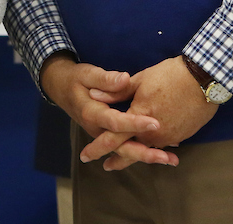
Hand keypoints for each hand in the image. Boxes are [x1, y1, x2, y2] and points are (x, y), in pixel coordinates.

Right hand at [40, 54, 176, 169]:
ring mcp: (102, 134)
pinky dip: (143, 150)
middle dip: (144, 153)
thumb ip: (106, 78)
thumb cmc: (76, 79)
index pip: (115, 122)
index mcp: (91, 113)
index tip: (155, 123)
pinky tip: (164, 152)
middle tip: (166, 157)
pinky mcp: (108, 135)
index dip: (135, 124)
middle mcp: (97, 129)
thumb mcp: (87, 73)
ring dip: (147, 156)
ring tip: (171, 159)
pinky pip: (125, 146)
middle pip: (121, 146)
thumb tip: (124, 79)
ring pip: (124, 151)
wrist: (61, 88)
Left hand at [82, 56, 215, 169]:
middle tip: (107, 166)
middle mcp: (153, 133)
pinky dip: (155, 146)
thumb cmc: (169, 75)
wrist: (203, 80)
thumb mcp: (139, 80)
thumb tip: (93, 96)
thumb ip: (116, 92)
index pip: (113, 138)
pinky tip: (153, 147)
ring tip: (128, 157)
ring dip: (138, 153)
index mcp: (138, 117)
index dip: (98, 148)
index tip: (85, 156)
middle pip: (131, 150)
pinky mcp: (181, 136)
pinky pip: (163, 145)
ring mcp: (168, 137)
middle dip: (118, 160)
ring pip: (148, 149)